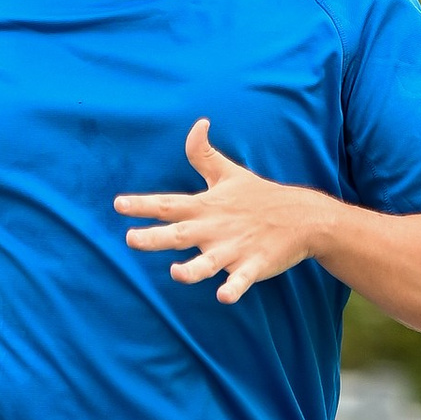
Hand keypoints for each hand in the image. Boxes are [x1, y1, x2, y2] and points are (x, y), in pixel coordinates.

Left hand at [116, 120, 336, 304]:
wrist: (302, 217)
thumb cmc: (259, 196)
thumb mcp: (229, 173)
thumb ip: (203, 153)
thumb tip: (197, 123)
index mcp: (206, 207)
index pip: (168, 205)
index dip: (142, 205)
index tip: (118, 204)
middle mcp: (215, 228)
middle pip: (180, 234)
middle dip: (155, 238)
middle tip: (131, 239)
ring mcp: (235, 248)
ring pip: (209, 263)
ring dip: (193, 270)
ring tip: (176, 274)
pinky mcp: (254, 265)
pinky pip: (241, 280)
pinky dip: (233, 287)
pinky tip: (224, 296)